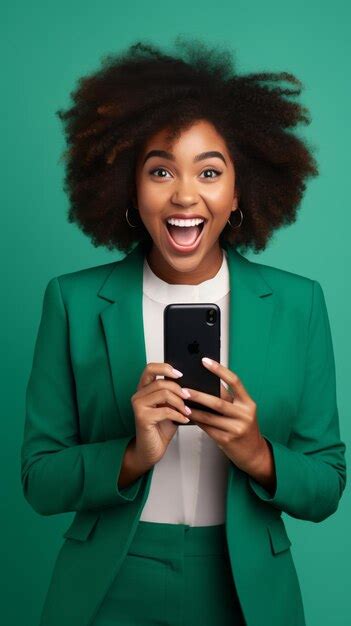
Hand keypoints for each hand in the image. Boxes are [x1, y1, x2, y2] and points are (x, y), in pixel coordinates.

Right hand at [131, 362, 191, 469]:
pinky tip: (184, 420)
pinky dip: (178, 415)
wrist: (152, 448)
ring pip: (163, 394)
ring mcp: (139, 406)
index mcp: (144, 389)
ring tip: (187, 411)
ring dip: (180, 403)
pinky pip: (165, 410)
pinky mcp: (142, 417)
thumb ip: (174, 394)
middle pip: (161, 382)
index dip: (165, 367)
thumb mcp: (170, 406)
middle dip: (179, 389)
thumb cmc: (161, 427)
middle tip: (189, 397)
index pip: (150, 368)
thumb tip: (191, 384)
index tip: (180, 374)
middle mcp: (138, 395)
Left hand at [184, 357, 275, 490]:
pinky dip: (197, 421)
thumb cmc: (244, 427)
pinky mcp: (227, 440)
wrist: (254, 453)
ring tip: (181, 403)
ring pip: (210, 417)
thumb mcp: (242, 411)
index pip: (234, 381)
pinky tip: (188, 416)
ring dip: (193, 410)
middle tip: (184, 389)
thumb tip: (205, 385)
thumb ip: (228, 399)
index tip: (205, 361)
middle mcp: (244, 415)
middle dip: (199, 395)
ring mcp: (236, 428)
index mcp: (248, 403)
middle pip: (218, 402)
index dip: (219, 370)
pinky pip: (208, 428)